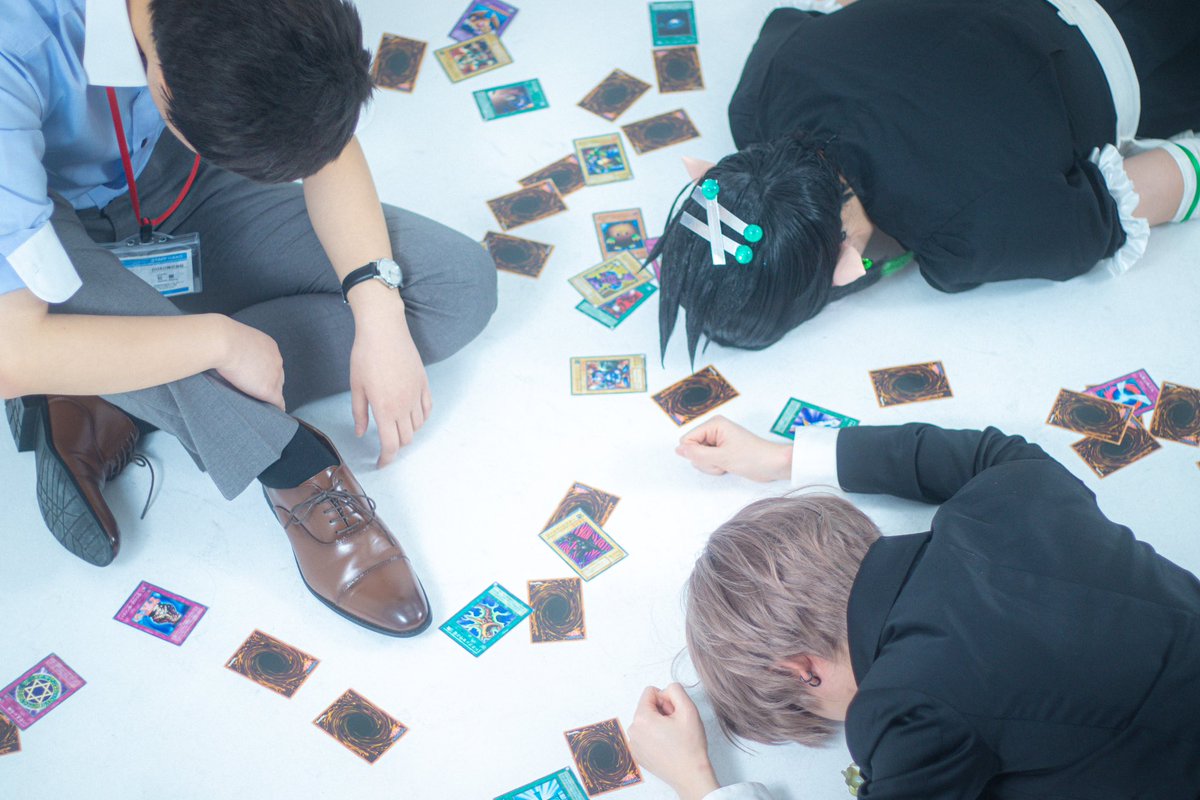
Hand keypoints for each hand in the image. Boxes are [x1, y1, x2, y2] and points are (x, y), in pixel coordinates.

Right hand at [216, 317, 284, 409]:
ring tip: (265, 405)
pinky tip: (275, 413)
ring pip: (277, 389)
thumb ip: (236, 345)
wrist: (222, 342)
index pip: (271, 362)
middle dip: (269, 383)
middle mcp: (276, 360)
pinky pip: (278, 402)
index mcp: (269, 346)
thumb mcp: (233, 337)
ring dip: (271, 396)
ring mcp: (274, 375)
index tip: (257, 378)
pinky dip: (277, 408)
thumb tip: (221, 348)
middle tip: (258, 392)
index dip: (264, 372)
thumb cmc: (219, 338)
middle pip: (277, 375)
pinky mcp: (268, 389)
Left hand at [348, 292, 430, 467]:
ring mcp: (417, 395)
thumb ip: (360, 413)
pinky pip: (427, 409)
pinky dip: (421, 418)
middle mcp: (404, 406)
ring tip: (396, 429)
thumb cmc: (366, 356)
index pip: (391, 445)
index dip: (387, 458)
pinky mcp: (424, 384)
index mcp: (385, 409)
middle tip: (385, 445)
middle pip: (406, 439)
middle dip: (395, 447)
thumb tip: (361, 432)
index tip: (381, 463)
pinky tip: (412, 416)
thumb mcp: (357, 386)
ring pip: (418, 426)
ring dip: (408, 433)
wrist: (384, 331)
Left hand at [629, 684, 719, 799]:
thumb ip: (675, 690)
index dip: (666, 699)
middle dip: (662, 712)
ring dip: (659, 724)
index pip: (650, 692)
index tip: (674, 714)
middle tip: (675, 726)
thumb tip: (666, 690)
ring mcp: (633, 744)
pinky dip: (655, 736)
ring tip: (672, 737)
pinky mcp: (637, 754)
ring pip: (647, 720)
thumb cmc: (690, 746)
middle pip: (648, 706)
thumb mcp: (688, 709)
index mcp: (642, 718)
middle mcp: (633, 730)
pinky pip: (645, 734)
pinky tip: (667, 746)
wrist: (690, 775)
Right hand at [676, 415, 790, 481]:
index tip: (713, 456)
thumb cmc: (753, 457)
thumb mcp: (722, 457)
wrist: (773, 465)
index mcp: (714, 424)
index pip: (687, 440)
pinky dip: (715, 467)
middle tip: (723, 461)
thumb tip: (678, 450)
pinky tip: (728, 466)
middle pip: (692, 449)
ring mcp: (717, 441)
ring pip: (699, 457)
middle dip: (705, 461)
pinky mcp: (721, 451)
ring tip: (727, 463)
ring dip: (711, 466)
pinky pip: (708, 461)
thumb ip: (697, 454)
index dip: (695, 453)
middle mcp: (714, 430)